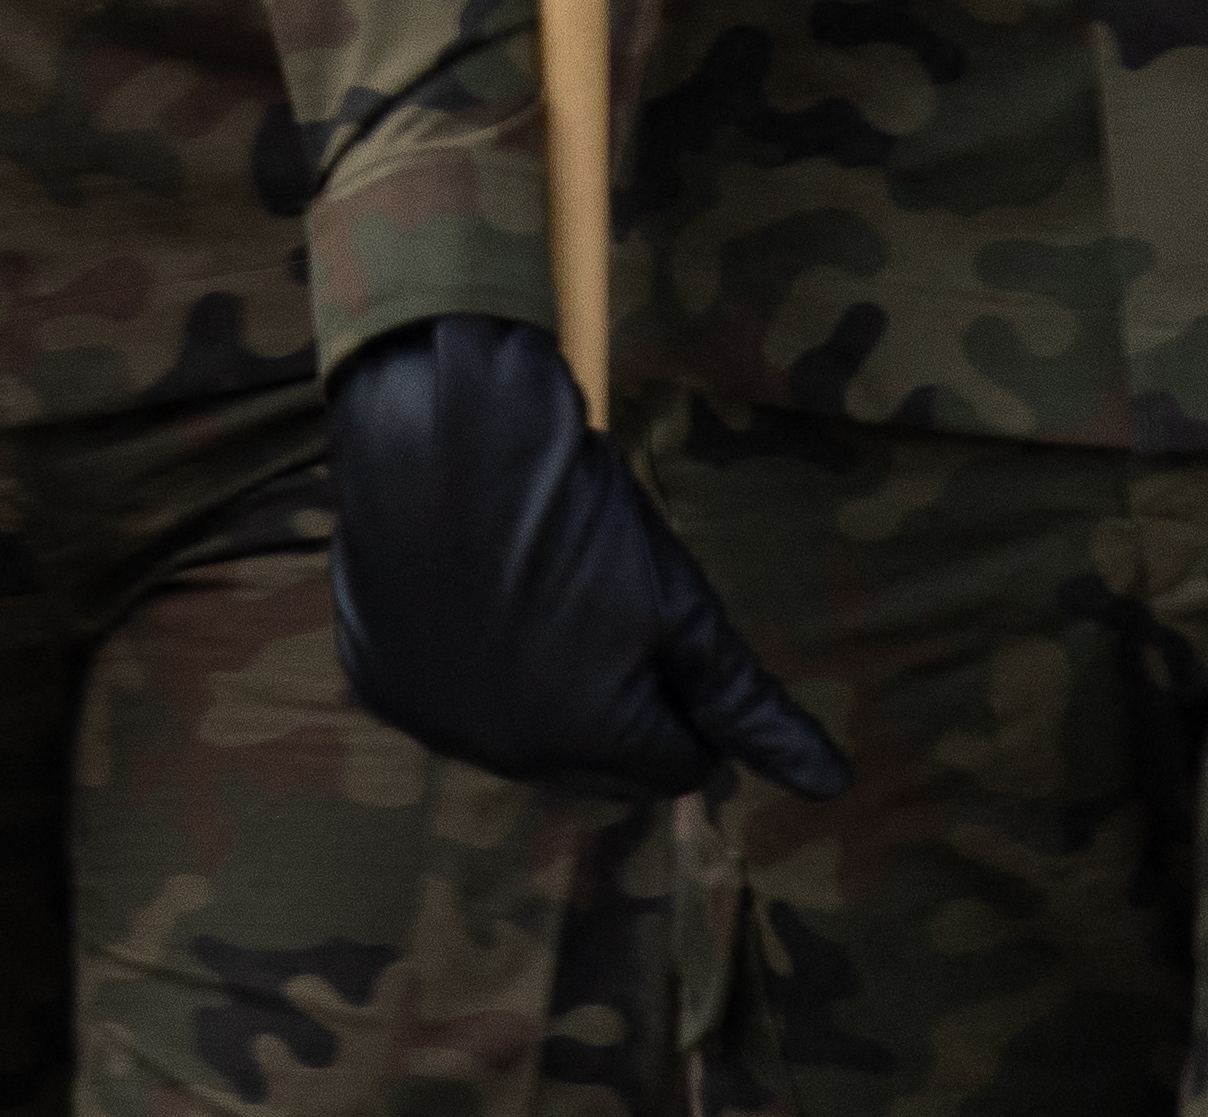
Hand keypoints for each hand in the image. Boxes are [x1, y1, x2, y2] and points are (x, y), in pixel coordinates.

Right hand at [322, 318, 845, 806]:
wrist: (440, 423)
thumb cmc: (574, 509)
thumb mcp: (678, 603)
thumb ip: (748, 704)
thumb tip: (830, 785)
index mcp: (587, 743)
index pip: (680, 766)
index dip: (687, 696)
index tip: (665, 623)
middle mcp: (501, 753)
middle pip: (599, 764)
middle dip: (618, 705)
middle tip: (605, 608)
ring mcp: (429, 718)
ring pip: (522, 732)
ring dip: (543, 689)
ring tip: (539, 592)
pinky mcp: (377, 677)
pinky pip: (449, 697)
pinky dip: (470, 662)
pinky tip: (473, 592)